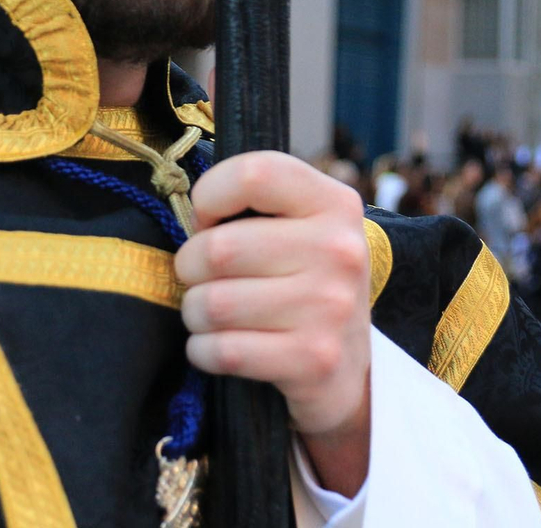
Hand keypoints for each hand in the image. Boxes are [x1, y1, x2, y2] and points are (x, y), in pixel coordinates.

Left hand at [173, 151, 371, 492]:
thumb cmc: (304, 281)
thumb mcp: (300, 227)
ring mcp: (330, 307)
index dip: (210, 195)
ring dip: (195, 312)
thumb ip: (253, 205)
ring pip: (214, 303)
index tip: (209, 220)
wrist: (350, 364)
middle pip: (219, 248)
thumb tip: (190, 215)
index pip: (253, 174)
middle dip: (191, 267)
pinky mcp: (314, 359)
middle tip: (201, 277)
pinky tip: (216, 346)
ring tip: (210, 313)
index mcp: (334, 204)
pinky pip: (223, 350)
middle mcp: (339, 250)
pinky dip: (203, 350)